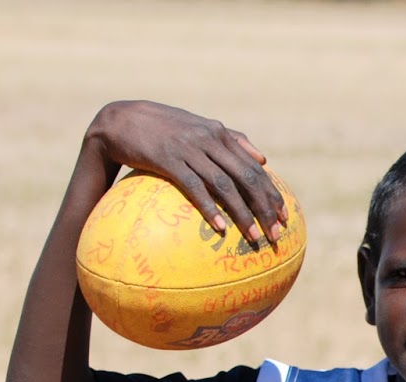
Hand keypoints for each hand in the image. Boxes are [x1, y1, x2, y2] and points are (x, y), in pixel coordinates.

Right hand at [85, 100, 286, 244]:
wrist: (120, 119)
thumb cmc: (163, 128)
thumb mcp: (200, 128)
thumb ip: (233, 140)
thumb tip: (263, 160)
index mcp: (220, 134)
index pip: (254, 168)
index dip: (272, 194)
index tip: (285, 217)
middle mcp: (209, 139)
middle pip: (246, 178)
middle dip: (265, 208)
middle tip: (276, 234)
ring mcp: (189, 148)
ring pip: (224, 185)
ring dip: (242, 214)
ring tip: (254, 238)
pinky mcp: (167, 158)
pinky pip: (193, 187)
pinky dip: (209, 208)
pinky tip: (219, 228)